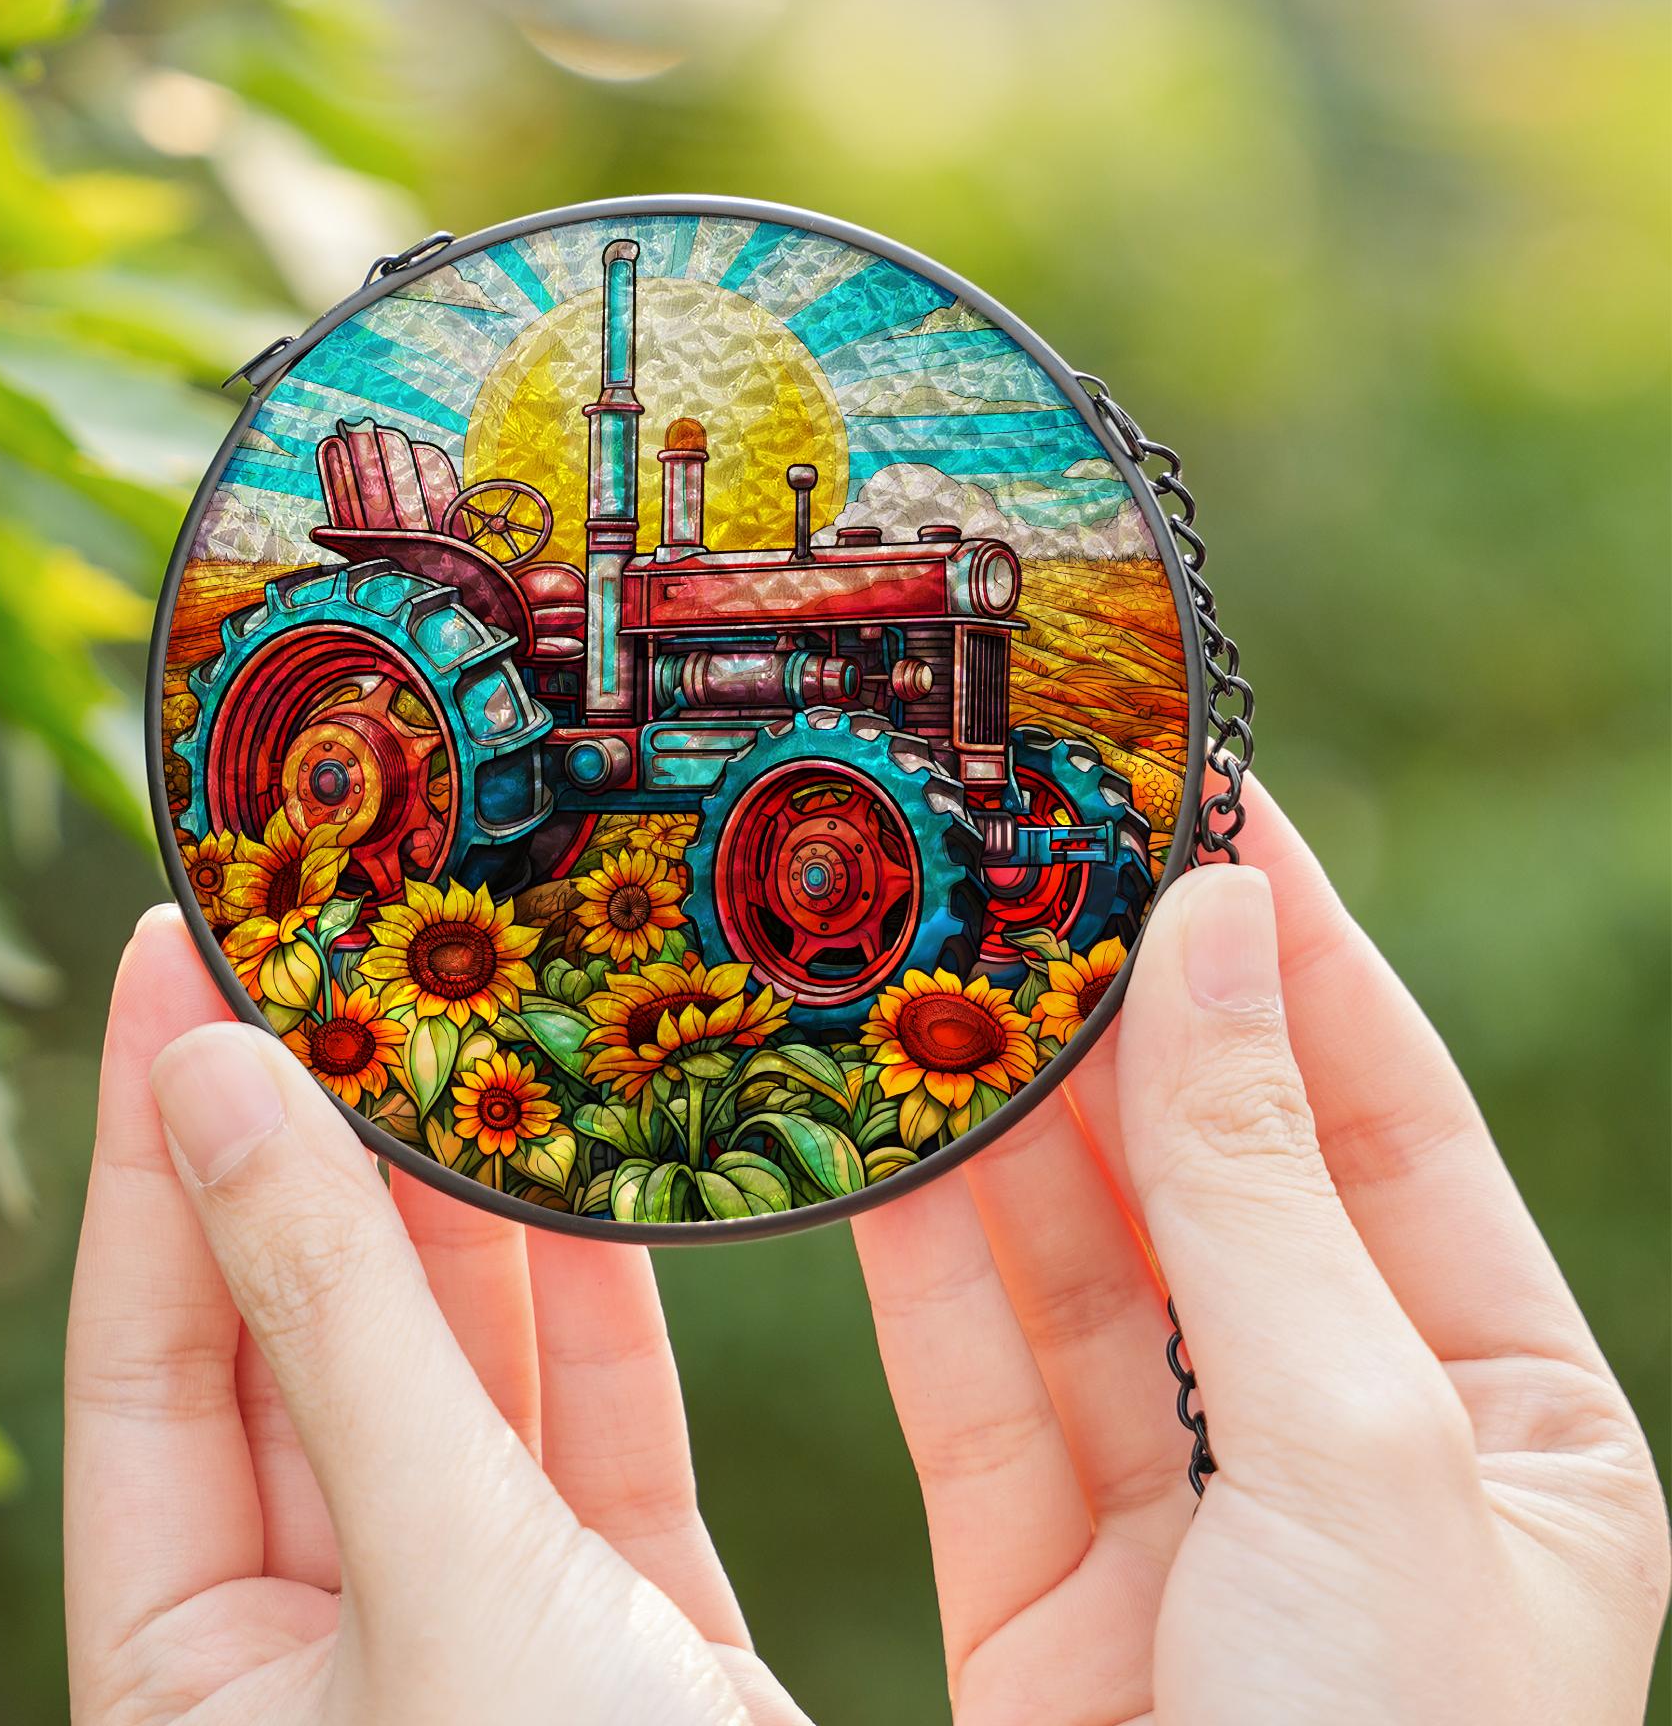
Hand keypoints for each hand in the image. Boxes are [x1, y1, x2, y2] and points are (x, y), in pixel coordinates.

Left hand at [63, 908, 810, 1725]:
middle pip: (299, 1324)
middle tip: (353, 942)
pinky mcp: (619, 1620)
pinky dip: (601, 1297)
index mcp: (189, 1664)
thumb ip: (331, 1323)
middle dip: (326, 1131)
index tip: (179, 946)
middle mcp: (313, 1634)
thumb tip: (209, 1083)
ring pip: (452, 1359)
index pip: (148, 1333)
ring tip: (477, 1008)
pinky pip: (592, 1423)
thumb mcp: (431, 1575)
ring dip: (469, 1198)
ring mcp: (471, 1615)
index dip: (156, 1129)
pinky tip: (603, 1167)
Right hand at [853, 779, 1669, 1723]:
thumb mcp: (1363, 1464)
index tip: (1192, 785)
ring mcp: (1198, 1516)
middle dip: (1112, 1017)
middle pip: (1212, 1174)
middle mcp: (1351, 1446)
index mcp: (1501, 1412)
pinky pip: (980, 1380)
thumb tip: (1214, 931)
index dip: (1288, 938)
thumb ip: (1262, 1195)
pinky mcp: (1055, 1586)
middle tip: (1011, 857)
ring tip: (916, 966)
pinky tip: (871, 1141)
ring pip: (1078, 1268)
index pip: (1383, 1109)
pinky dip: (923, 1259)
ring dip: (1000, 1123)